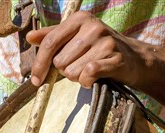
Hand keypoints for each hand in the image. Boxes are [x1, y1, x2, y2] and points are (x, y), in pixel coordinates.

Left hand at [27, 11, 144, 87]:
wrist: (134, 57)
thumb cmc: (98, 48)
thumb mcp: (75, 37)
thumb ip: (52, 37)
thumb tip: (30, 37)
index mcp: (79, 19)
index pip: (50, 42)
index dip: (40, 63)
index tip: (36, 79)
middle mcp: (92, 27)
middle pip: (60, 61)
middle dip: (66, 70)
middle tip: (80, 65)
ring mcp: (105, 41)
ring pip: (72, 72)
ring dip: (78, 77)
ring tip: (90, 69)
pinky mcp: (115, 58)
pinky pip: (88, 75)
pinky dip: (87, 81)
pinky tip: (94, 77)